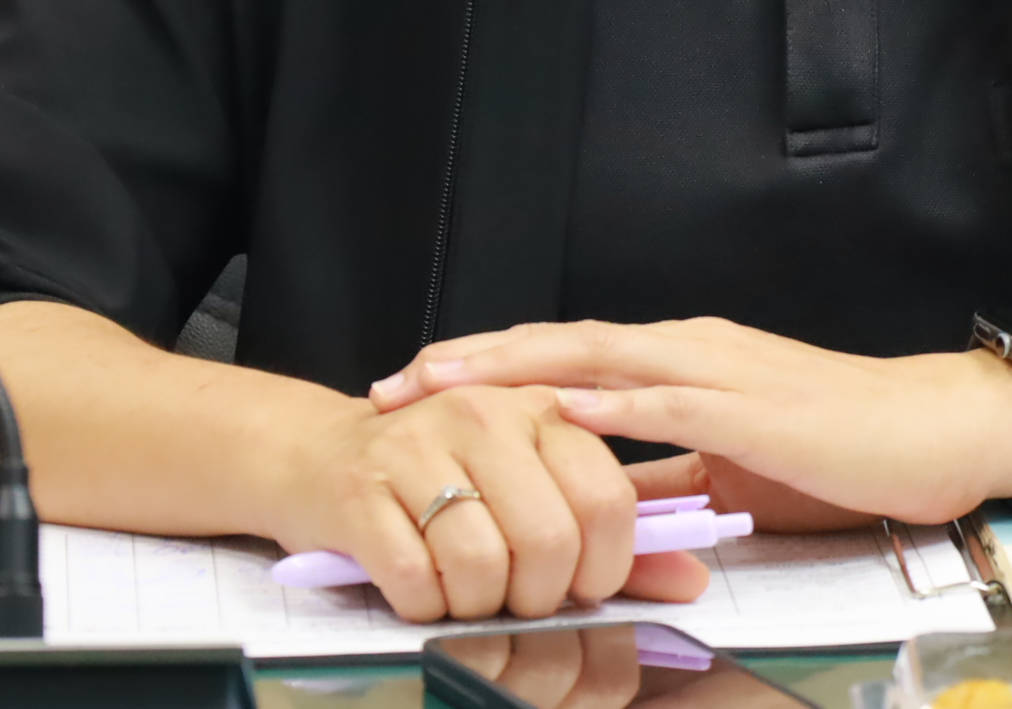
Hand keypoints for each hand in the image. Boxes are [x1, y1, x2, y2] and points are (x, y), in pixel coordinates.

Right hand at [267, 383, 709, 622]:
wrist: (322, 456)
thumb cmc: (441, 475)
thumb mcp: (533, 485)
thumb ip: (614, 533)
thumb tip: (689, 579)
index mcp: (539, 407)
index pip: (607, 498)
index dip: (605, 565)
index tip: (583, 583)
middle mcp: (483, 414)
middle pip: (550, 540)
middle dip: (540, 593)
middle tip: (518, 594)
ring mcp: (418, 447)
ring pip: (483, 566)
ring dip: (477, 603)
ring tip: (465, 586)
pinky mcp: (361, 492)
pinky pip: (416, 582)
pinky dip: (424, 605)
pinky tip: (419, 583)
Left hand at [370, 318, 1011, 526]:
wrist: (936, 431)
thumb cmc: (843, 448)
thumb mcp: (732, 466)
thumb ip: (663, 475)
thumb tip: (593, 496)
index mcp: (681, 361)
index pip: (564, 359)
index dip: (487, 371)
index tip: (414, 390)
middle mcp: (689, 349)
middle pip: (559, 345)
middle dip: (472, 364)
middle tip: (392, 383)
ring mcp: (722, 370)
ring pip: (598, 358)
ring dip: (517, 370)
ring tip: (445, 384)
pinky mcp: (757, 408)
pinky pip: (671, 401)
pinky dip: (611, 402)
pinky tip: (560, 407)